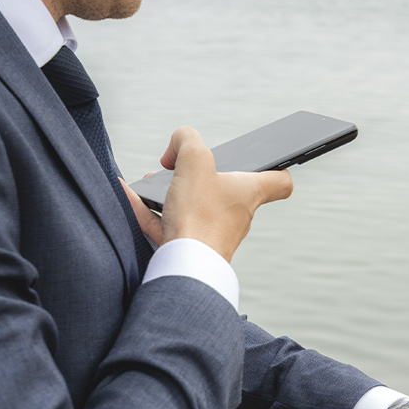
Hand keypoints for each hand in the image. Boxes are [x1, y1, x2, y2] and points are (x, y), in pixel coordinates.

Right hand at [121, 126, 292, 261]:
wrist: (184, 268)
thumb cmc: (200, 218)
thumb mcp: (195, 161)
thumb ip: (187, 140)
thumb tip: (179, 141)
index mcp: (248, 193)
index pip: (280, 181)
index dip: (275, 166)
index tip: (263, 159)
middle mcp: (235, 214)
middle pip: (225, 189)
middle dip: (198, 174)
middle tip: (180, 166)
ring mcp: (212, 233)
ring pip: (192, 205)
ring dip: (171, 190)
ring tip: (151, 179)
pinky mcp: (189, 247)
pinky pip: (167, 222)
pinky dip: (149, 208)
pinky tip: (128, 192)